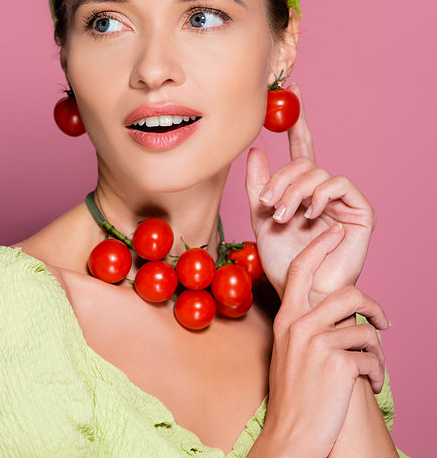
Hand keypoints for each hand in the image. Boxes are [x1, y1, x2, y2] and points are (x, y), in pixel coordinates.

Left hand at [246, 83, 375, 303]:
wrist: (301, 290)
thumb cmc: (283, 261)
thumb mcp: (261, 219)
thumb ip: (258, 186)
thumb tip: (256, 151)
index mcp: (304, 189)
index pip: (303, 147)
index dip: (299, 119)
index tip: (294, 89)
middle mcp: (325, 190)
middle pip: (303, 162)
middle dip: (281, 179)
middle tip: (267, 203)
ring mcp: (344, 200)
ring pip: (317, 172)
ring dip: (294, 192)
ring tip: (282, 216)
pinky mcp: (361, 212)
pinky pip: (340, 184)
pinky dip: (319, 195)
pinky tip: (309, 214)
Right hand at [262, 225, 388, 457]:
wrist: (291, 437)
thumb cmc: (292, 397)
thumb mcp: (288, 352)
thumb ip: (304, 326)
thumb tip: (334, 311)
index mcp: (286, 318)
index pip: (301, 268)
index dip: (321, 246)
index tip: (336, 233)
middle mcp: (299, 324)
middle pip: (347, 293)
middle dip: (372, 306)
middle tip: (382, 323)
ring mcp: (318, 343)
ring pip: (364, 330)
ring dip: (376, 352)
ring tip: (373, 369)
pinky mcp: (338, 364)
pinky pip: (371, 358)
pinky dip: (377, 374)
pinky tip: (371, 387)